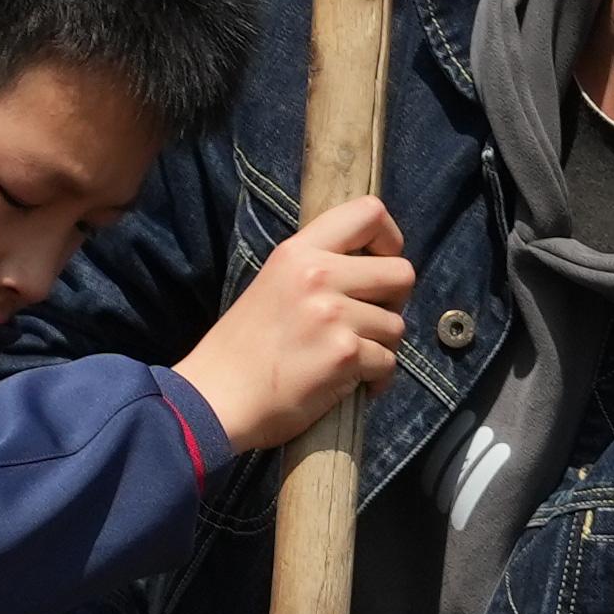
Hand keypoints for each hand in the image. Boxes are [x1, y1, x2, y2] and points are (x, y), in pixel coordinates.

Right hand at [168, 192, 407, 458]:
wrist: (212, 401)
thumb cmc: (239, 351)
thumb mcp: (271, 286)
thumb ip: (314, 270)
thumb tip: (367, 271)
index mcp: (298, 252)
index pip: (369, 212)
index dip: (389, 238)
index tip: (378, 263)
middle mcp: (318, 275)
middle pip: (401, 272)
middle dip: (394, 302)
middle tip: (368, 321)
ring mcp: (332, 315)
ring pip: (396, 325)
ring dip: (381, 347)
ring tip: (348, 359)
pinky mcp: (344, 354)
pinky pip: (387, 363)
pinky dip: (374, 379)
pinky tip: (349, 384)